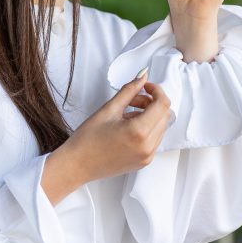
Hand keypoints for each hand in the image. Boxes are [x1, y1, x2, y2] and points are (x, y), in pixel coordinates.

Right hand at [43, 73, 171, 203]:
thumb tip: (142, 76)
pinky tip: (127, 127)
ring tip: (126, 115)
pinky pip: (155, 139)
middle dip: (151, 102)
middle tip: (132, 100)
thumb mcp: (109, 109)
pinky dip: (147, 128)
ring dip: (149, 115)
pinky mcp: (144, 161)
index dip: (156, 90)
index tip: (145, 86)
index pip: (162, 104)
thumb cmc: (87, 140)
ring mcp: (147, 156)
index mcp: (139, 131)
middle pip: (164, 114)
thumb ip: (129, 90)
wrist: (77, 165)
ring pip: (161, 126)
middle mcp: (147, 146)